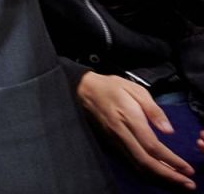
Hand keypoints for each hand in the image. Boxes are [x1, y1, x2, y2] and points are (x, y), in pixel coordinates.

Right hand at [77, 71, 194, 188]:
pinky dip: (146, 170)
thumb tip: (168, 130)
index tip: (186, 168)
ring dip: (158, 175)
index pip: (151, 145)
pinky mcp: (111, 143)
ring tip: (177, 181)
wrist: (84, 90)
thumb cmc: (112, 87)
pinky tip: (158, 172)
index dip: (170, 159)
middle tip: (187, 183)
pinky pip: (130, 161)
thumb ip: (153, 110)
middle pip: (144, 160)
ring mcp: (114, 140)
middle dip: (167, 174)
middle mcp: (120, 133)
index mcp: (129, 117)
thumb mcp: (136, 89)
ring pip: (137, 164)